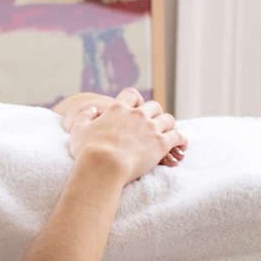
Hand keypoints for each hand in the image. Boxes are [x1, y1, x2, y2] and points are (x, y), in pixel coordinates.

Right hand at [65, 87, 186, 182]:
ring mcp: (151, 128)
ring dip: (168, 125)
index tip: (136, 107)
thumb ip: (84, 117)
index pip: (132, 94)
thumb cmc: (88, 150)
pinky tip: (182, 145)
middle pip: (154, 106)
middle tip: (153, 122)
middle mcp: (137, 115)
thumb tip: (92, 110)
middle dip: (155, 112)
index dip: (135, 100)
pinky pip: (178, 136)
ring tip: (168, 132)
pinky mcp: (161, 144)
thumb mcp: (78, 130)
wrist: (103, 166)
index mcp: (118, 109)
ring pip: (168, 119)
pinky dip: (181, 139)